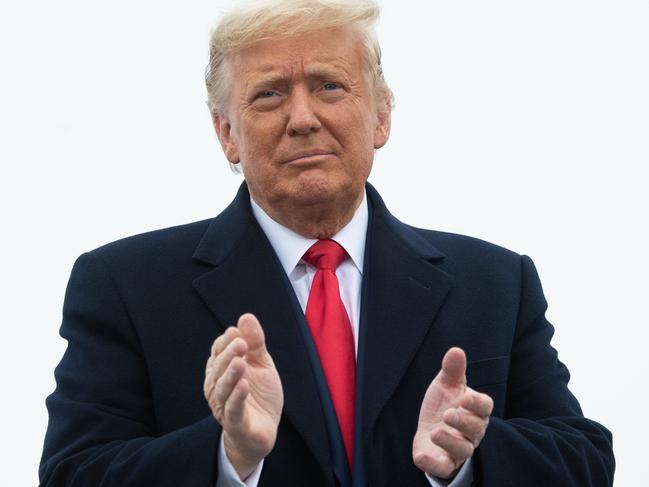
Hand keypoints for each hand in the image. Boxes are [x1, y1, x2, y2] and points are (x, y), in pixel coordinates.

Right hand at [204, 313, 282, 479]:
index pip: (218, 351)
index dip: (227, 342)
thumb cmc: (259, 394)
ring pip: (223, 388)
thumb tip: (245, 316)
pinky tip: (243, 385)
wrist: (264, 430)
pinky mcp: (235, 423)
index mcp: (221, 370)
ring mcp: (224, 406)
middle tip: (240, 343)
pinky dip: (237, 397)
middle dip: (228, 355)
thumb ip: (254, 342)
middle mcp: (218, 386)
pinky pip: (233, 410)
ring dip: (231, 374)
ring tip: (240, 362)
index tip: (238, 333)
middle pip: (218, 368)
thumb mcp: (261, 364)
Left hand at [412, 347, 493, 478]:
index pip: (485, 407)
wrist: (431, 428)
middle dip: (462, 422)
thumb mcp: (446, 385)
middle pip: (476, 429)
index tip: (465, 398)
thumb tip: (456, 350)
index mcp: (475, 410)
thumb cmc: (444, 403)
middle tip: (448, 414)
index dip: (477, 404)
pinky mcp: (444, 462)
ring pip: (463, 450)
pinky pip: (443, 467)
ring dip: (450, 441)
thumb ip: (452, 370)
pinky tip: (421, 456)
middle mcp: (472, 431)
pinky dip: (432, 464)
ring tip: (435, 432)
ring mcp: (459, 448)